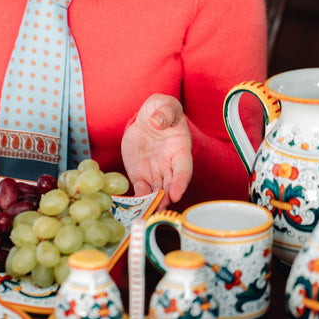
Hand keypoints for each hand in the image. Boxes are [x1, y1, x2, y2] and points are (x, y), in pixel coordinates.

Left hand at [121, 94, 192, 208]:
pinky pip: (140, 190)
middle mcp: (169, 165)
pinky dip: (138, 200)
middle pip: (170, 185)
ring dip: (153, 203)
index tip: (176, 194)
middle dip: (165, 198)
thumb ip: (164, 111)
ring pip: (156, 191)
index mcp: (180, 149)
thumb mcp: (163, 104)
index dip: (181, 182)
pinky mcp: (140, 175)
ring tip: (146, 213)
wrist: (145, 118)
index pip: (183, 169)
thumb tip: (157, 122)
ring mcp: (155, 172)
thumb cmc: (160, 110)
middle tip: (158, 209)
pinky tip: (134, 209)